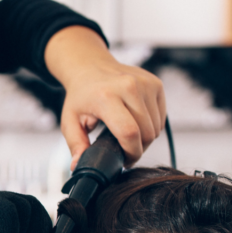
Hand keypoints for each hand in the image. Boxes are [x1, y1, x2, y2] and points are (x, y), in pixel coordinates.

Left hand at [45, 26, 166, 168]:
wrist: (91, 67)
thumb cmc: (81, 96)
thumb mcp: (70, 121)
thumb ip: (75, 144)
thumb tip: (79, 166)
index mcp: (106, 96)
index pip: (129, 132)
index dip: (131, 153)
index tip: (124, 160)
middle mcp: (129, 86)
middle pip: (147, 133)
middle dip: (138, 149)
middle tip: (124, 151)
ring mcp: (145, 83)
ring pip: (156, 127)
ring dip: (145, 138)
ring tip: (127, 136)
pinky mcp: (156, 84)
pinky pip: (161, 117)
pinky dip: (152, 126)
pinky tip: (136, 123)